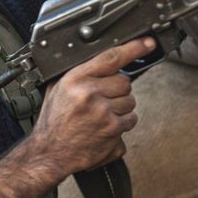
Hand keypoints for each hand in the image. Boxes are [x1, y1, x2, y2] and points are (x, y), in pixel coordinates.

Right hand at [29, 37, 156, 174]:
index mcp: (76, 79)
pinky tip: (105, 127)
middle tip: (102, 100)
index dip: (133, 48)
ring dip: (121, 108)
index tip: (147, 43)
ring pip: (130, 101)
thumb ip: (79, 73)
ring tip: (101, 116)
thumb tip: (103, 61)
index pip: (111, 58)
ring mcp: (103, 112)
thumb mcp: (57, 89)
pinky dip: (122, 124)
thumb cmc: (53, 122)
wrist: (50, 153)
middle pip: (125, 81)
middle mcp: (90, 94)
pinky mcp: (112, 129)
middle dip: (117, 90)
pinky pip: (131, 120)